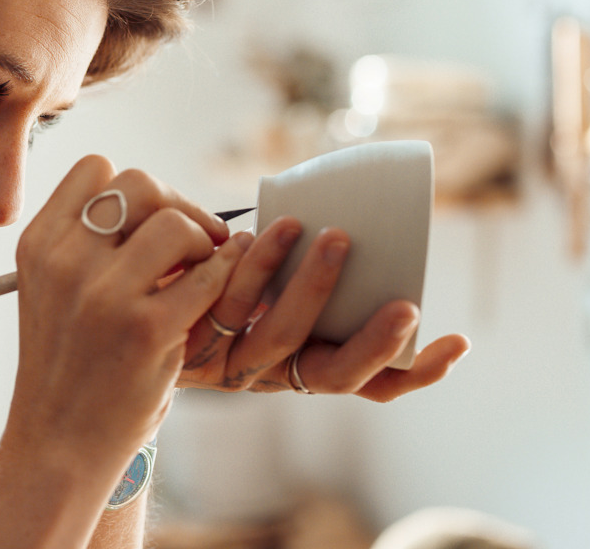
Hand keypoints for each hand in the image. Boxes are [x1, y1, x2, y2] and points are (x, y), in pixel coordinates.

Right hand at [4, 156, 246, 467]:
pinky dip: (226, 276)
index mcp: (38, 246)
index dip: (135, 189)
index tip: (150, 224)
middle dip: (178, 205)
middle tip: (194, 243)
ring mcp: (104, 296)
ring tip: (203, 272)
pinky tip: (219, 295)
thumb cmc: (68, 366)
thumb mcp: (51, 293)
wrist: (58, 444)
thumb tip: (156, 198)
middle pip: (140, 183)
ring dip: (203, 241)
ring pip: (175, 222)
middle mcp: (64, 262)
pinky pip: (208, 273)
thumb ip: (83, 244)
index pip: (95, 168)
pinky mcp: (147, 330)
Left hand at [176, 216, 470, 400]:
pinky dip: (242, 270)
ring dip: (304, 284)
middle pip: (333, 375)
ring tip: (324, 234)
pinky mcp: (188, 343)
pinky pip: (222, 309)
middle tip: (407, 306)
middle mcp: (272, 374)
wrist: (130, 319)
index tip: (459, 342)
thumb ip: (308, 266)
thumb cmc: (220, 288)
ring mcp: (229, 364)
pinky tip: (247, 239)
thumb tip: (350, 206)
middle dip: (371, 342)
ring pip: (276, 335)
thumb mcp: (273, 286)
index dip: (416, 371)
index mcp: (303, 366)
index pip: (371, 384)